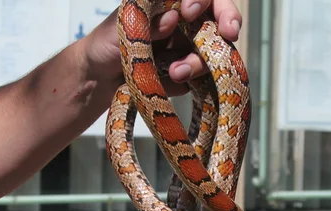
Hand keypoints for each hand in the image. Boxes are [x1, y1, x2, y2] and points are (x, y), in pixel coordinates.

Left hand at [81, 0, 242, 95]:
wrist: (100, 77)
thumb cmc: (107, 42)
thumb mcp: (123, 28)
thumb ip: (147, 22)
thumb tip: (172, 18)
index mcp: (170, 5)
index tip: (190, 11)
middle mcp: (186, 24)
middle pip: (220, 19)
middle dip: (228, 23)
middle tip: (230, 33)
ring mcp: (190, 50)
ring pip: (212, 53)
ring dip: (198, 63)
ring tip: (174, 73)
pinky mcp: (189, 76)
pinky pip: (199, 79)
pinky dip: (186, 81)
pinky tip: (167, 82)